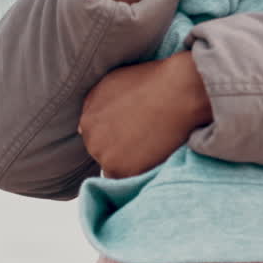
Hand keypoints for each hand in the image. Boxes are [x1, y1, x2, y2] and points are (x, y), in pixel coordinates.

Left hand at [78, 51, 212, 179]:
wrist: (182, 91)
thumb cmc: (153, 82)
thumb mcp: (113, 82)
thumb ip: (94, 105)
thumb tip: (80, 129)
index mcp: (88, 121)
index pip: (96, 137)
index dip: (117, 134)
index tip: (133, 130)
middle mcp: (92, 142)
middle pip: (104, 154)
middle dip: (121, 148)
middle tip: (145, 137)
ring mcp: (108, 159)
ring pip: (117, 169)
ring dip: (131, 162)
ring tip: (153, 145)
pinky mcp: (127, 172)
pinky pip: (131, 179)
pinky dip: (143, 171)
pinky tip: (157, 154)